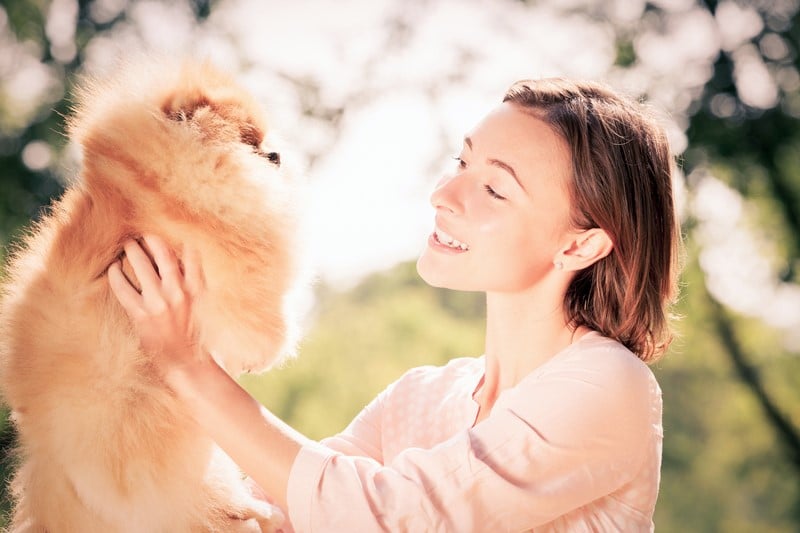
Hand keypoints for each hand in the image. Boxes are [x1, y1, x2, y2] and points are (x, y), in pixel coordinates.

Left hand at [108, 234, 206, 381]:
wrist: (187, 362)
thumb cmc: (195, 334)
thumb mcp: (202, 305)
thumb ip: (195, 283)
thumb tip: (184, 261)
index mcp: (196, 288)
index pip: (190, 255)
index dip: (178, 240)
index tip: (168, 232)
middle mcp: (178, 292)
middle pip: (163, 254)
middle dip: (150, 240)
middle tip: (141, 234)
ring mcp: (159, 303)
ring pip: (142, 267)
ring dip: (132, 252)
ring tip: (127, 246)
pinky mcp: (142, 315)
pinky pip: (124, 289)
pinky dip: (117, 276)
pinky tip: (114, 269)